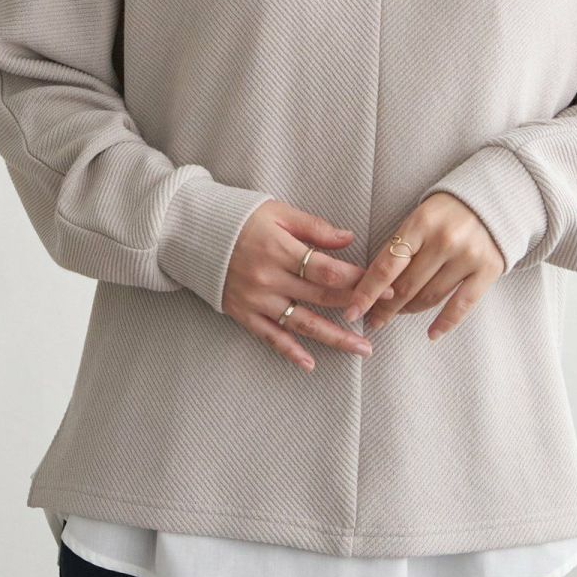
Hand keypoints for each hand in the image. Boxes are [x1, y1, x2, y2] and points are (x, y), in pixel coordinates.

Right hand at [222, 200, 394, 372]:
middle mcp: (268, 278)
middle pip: (320, 298)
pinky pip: (269, 337)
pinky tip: (310, 364)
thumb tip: (349, 238)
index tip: (384, 285)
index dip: (358, 279)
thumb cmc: (240, 217)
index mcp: (279, 249)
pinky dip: (289, 352)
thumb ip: (314, 227)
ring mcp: (255, 299)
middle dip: (355, 307)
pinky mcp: (242, 314)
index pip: (327, 270)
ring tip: (362, 349)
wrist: (192, 233)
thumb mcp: (277, 212)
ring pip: (301, 323)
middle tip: (384, 316)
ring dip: (334, 338)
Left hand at [344, 192, 504, 340]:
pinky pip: (462, 305)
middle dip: (385, 307)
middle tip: (373, 319)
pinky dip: (445, 323)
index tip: (352, 312)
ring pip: (429, 297)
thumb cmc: (448, 211)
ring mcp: (468, 255)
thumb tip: (373, 285)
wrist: (495, 198)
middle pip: (406, 286)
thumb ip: (400, 246)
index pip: (386, 266)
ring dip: (409, 311)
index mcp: (421, 223)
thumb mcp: (420, 217)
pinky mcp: (489, 269)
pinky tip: (431, 334)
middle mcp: (445, 240)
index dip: (366, 293)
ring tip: (398, 314)